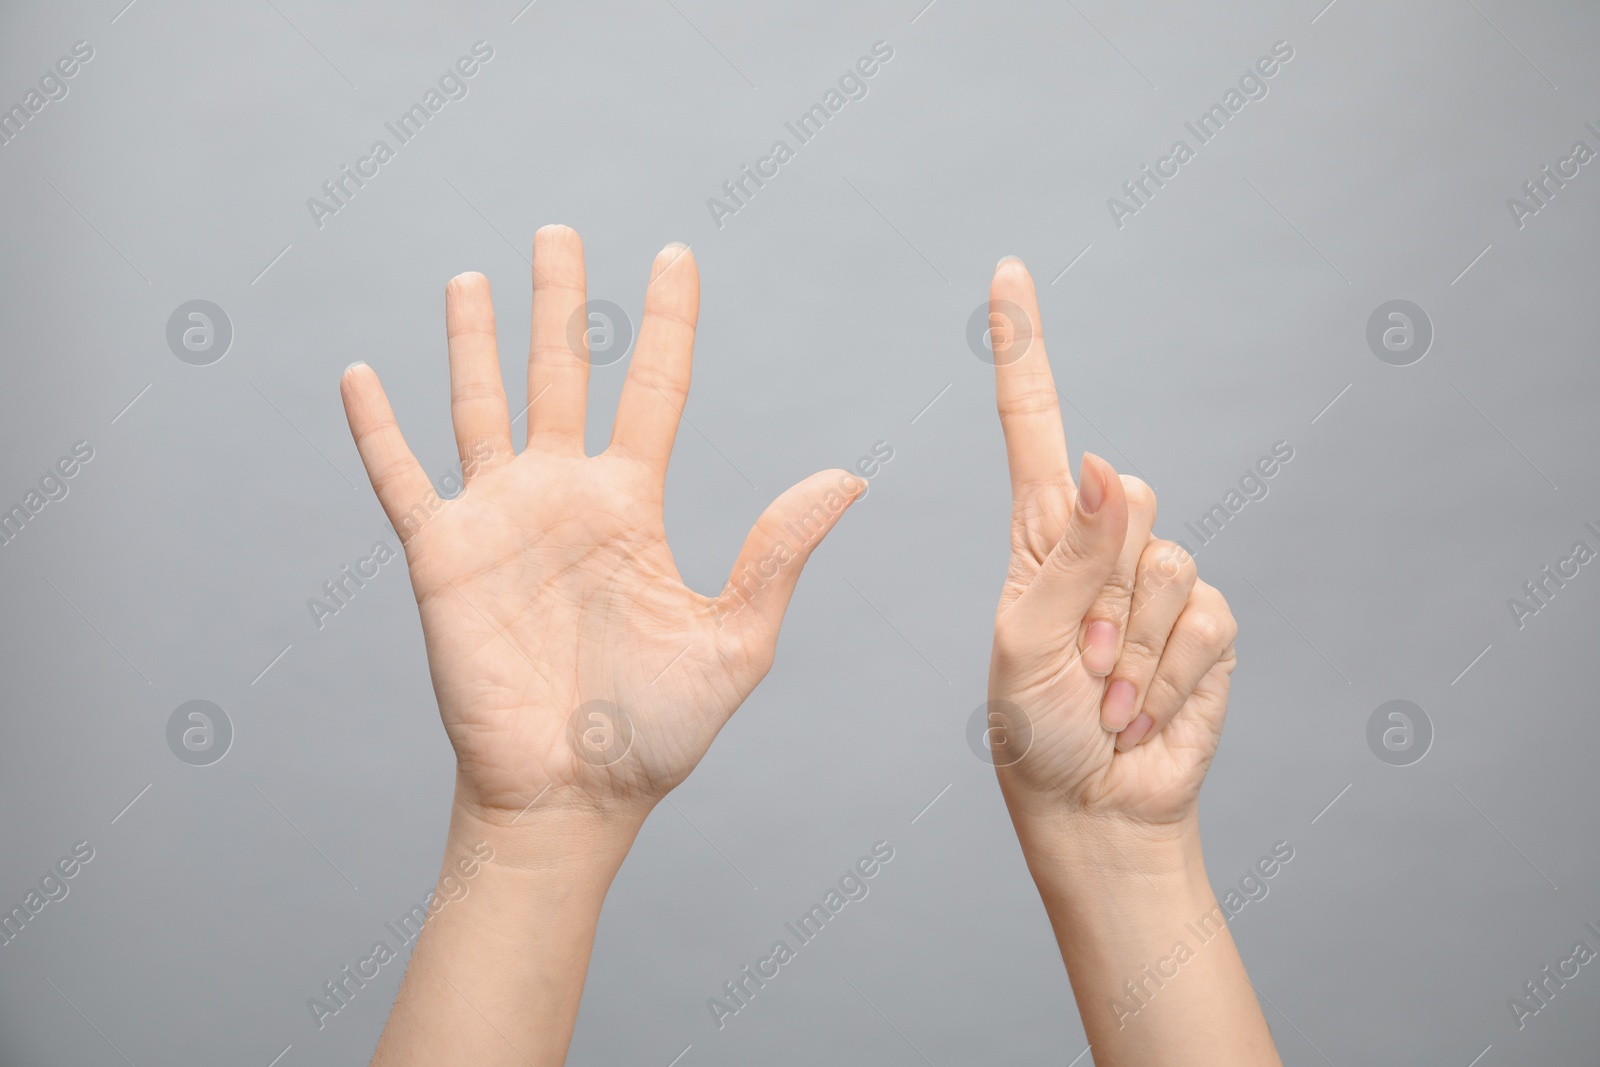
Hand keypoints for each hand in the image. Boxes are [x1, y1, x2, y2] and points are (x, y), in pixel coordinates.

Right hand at [340, 226, 860, 822]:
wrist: (573, 797)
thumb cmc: (657, 732)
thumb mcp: (735, 640)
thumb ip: (778, 554)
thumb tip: (848, 477)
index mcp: (633, 507)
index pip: (654, 389)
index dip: (667, 322)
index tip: (677, 256)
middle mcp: (565, 497)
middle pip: (561, 375)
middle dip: (560, 304)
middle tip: (560, 232)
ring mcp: (501, 521)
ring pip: (480, 406)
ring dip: (474, 342)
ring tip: (472, 278)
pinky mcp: (442, 558)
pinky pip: (400, 480)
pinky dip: (377, 431)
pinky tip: (359, 375)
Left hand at [985, 257, 1237, 828]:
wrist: (1096, 807)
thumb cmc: (1035, 729)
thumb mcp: (1025, 642)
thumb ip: (1069, 557)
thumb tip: (1108, 466)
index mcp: (1038, 537)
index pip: (1033, 426)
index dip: (1021, 350)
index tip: (1007, 274)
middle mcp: (1100, 546)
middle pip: (1127, 497)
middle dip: (1100, 593)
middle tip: (1075, 661)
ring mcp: (1154, 585)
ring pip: (1169, 563)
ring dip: (1130, 650)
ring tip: (1104, 695)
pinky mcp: (1204, 626)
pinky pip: (1206, 616)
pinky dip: (1168, 675)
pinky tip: (1144, 709)